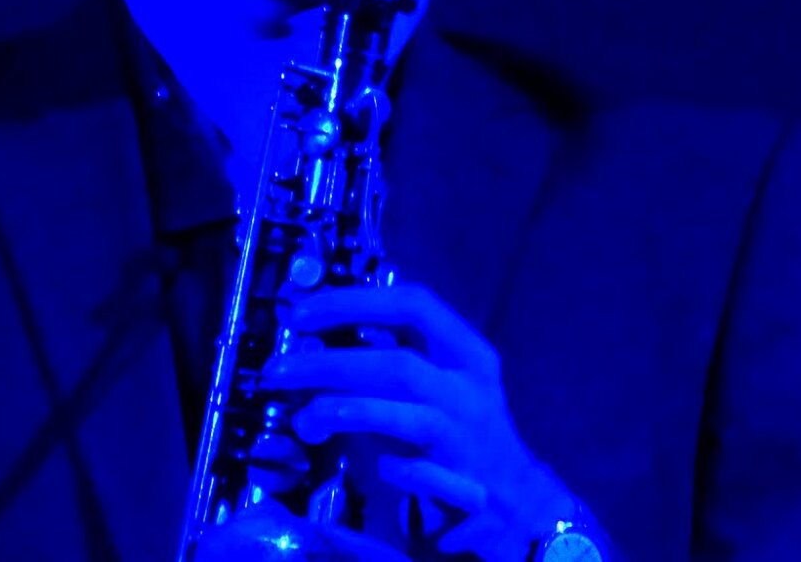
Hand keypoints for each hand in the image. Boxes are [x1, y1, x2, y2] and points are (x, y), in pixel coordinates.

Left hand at [258, 282, 576, 561]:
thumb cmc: (465, 431)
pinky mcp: (465, 484)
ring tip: (305, 418)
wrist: (521, 500)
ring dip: (347, 413)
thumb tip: (319, 339)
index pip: (414, 304)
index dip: (355, 301)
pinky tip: (375, 467)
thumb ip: (389, 360)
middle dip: (331, 364)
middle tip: (279, 370)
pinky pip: (415, 470)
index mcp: (468, 352)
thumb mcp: (436, 384)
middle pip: (398, 364)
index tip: (304, 311)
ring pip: (404, 416)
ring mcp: (469, 437)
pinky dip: (390, 467)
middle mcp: (472, 388)